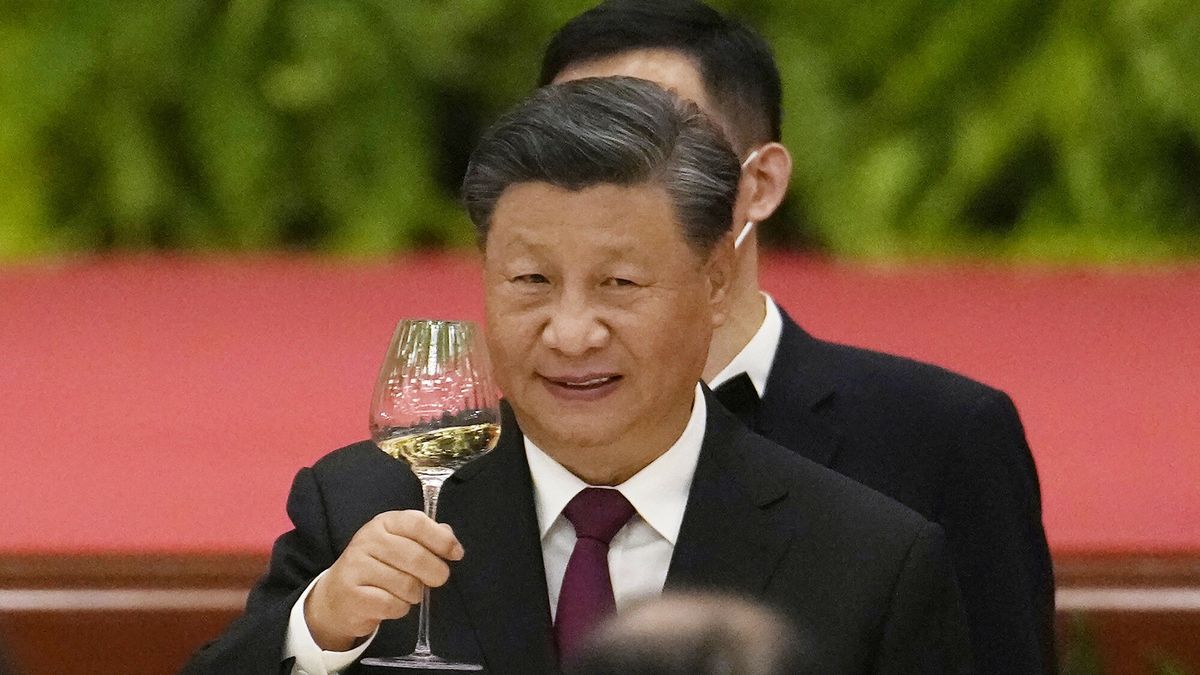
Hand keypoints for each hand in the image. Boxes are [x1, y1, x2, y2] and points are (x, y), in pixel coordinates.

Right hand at [304, 510, 464, 650]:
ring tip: (405, 591)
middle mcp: (367, 540)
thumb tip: (450, 538)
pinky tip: (391, 603)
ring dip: (415, 594)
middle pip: (416, 557)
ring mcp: (357, 567)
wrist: (337, 596)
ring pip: (407, 585)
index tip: (456, 553)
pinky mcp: (353, 595)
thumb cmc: (377, 567)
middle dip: (435, 573)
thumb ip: (426, 537)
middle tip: (437, 579)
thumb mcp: (399, 543)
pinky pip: (394, 605)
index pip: (418, 523)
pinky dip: (400, 608)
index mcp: (384, 522)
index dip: (442, 540)